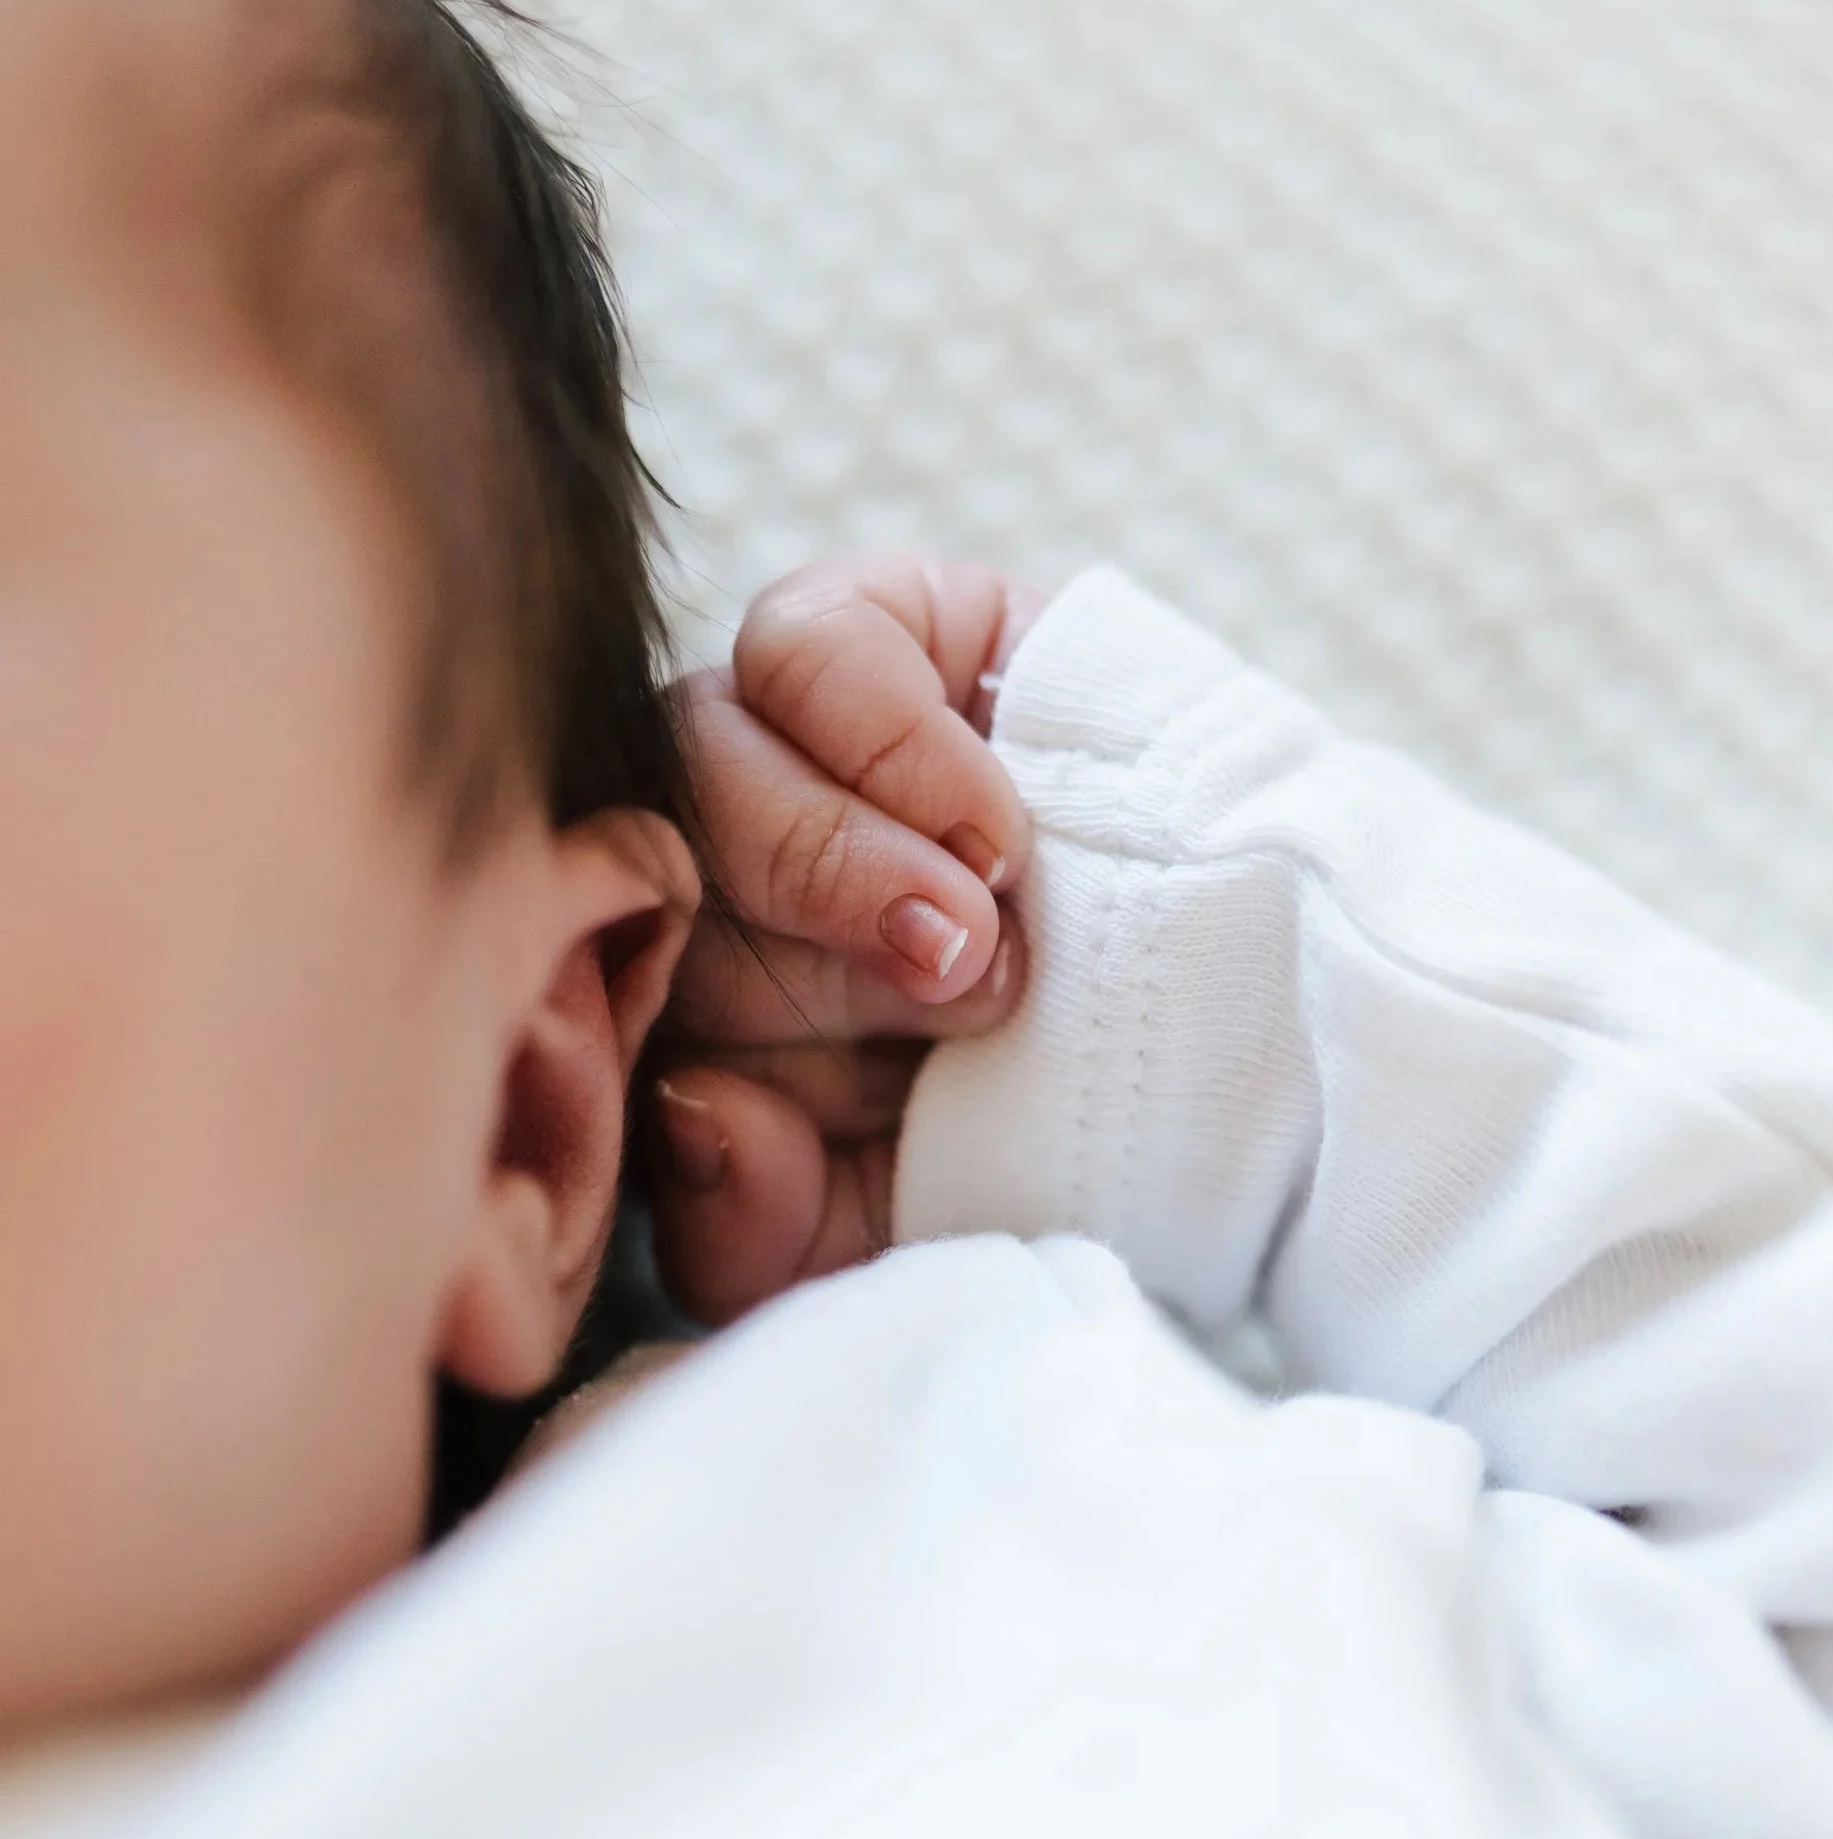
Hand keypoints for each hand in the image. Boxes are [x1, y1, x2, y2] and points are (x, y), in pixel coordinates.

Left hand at [644, 553, 1044, 1323]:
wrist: (1244, 1011)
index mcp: (663, 999)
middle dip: (804, 964)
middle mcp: (689, 851)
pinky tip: (994, 831)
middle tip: (965, 998)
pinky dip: (893, 747)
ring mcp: (765, 728)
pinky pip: (805, 647)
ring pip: (704, 756)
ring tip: (985, 933)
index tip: (822, 1107)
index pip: (583, 1015)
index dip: (684, 1065)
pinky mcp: (869, 621)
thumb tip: (691, 1111)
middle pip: (647, 873)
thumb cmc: (1045, 1113)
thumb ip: (761, 1218)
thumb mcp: (898, 1214)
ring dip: (850, 865)